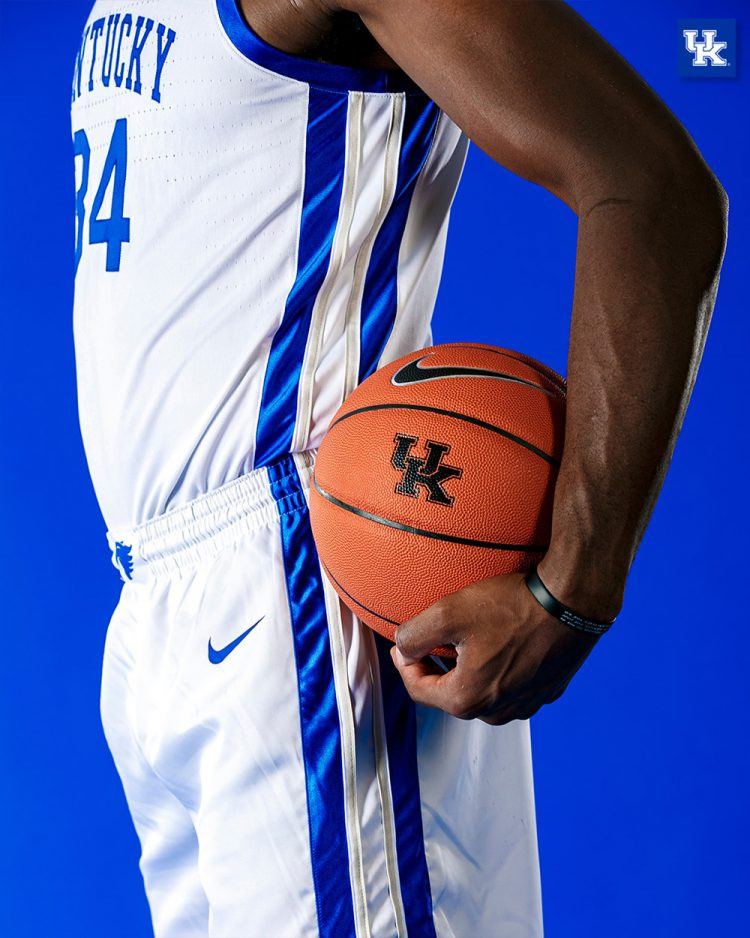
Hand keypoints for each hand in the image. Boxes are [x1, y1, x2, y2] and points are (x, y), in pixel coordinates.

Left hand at [390, 573, 600, 724]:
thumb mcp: (448, 612)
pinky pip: (511, 684)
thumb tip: (404, 648)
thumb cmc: (512, 607)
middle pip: (450, 693)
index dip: (404, 664)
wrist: (572, 602)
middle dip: (436, 667)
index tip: (403, 643)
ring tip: (465, 639)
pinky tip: (500, 639)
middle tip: (432, 639)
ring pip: (481, 690)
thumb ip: (414, 634)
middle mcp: (497, 711)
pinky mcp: (547, 690)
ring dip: (468, 669)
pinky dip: (498, 667)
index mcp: (467, 699)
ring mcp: (525, 704)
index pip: (418, 690)